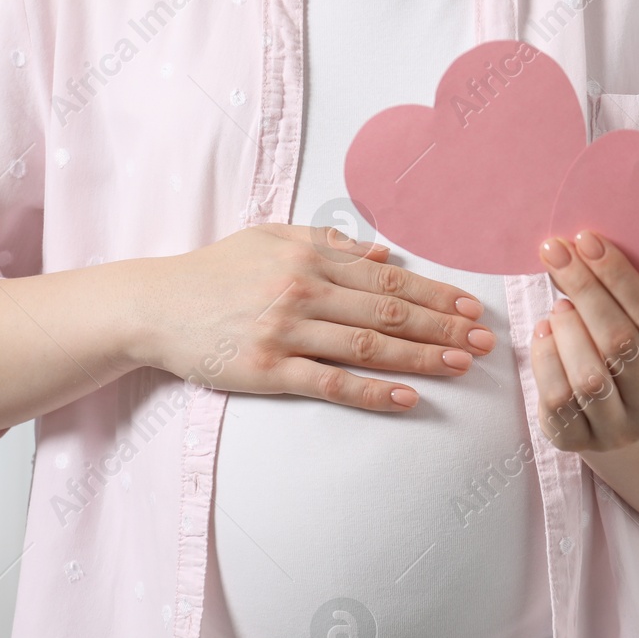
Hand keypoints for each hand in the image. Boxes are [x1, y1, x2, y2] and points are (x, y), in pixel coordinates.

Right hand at [134, 224, 495, 410]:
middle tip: (484, 341)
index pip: (389, 278)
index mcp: (310, 256)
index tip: (472, 308)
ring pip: (369, 345)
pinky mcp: (268, 369)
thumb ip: (328, 242)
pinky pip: (331, 383)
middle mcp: (304, 290)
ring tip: (461, 365)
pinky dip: (373, 392)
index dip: (437, 294)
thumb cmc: (214, 272)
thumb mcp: (269, 238)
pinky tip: (407, 399)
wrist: (154, 305)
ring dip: (422, 356)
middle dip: (444, 326)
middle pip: (390, 310)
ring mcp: (287, 331)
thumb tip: (383, 253)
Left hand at [530, 231, 638, 450]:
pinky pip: (557, 397)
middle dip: (584, 288)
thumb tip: (583, 248)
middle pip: (619, 341)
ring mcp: (618, 431)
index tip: (588, 241)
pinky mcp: (578, 442)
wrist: (624, 426)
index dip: (619, 276)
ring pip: (588, 374)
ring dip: (567, 327)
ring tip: (559, 305)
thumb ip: (628, 304)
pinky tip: (545, 332)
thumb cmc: (633, 367)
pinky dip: (545, 356)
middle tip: (558, 254)